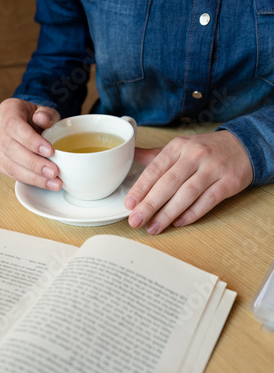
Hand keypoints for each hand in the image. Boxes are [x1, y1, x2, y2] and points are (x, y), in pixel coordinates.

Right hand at [0, 98, 61, 189]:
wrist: (30, 125)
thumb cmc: (39, 118)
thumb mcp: (47, 112)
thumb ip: (47, 114)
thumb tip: (42, 119)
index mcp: (7, 110)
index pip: (14, 126)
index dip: (31, 140)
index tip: (49, 151)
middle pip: (10, 148)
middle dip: (34, 163)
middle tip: (54, 172)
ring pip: (9, 165)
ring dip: (33, 177)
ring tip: (54, 183)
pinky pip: (12, 174)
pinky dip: (30, 180)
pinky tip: (46, 184)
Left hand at [125, 130, 252, 233]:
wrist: (243, 145)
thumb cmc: (206, 150)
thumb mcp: (181, 147)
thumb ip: (156, 156)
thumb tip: (130, 155)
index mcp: (179, 146)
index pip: (155, 169)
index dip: (141, 188)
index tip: (129, 204)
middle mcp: (195, 155)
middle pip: (168, 183)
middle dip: (150, 204)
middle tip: (136, 221)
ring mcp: (213, 169)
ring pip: (187, 194)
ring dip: (168, 214)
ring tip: (153, 227)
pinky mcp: (229, 182)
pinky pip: (207, 201)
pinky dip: (192, 214)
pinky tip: (177, 223)